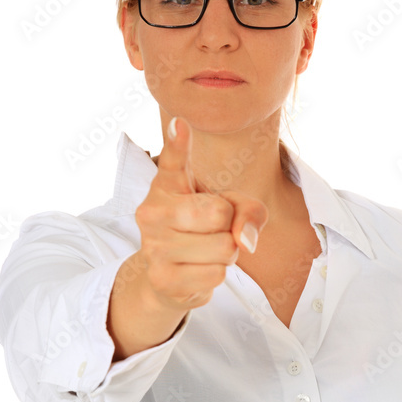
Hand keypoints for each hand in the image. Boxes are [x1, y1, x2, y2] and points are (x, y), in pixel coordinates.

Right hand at [135, 115, 267, 310]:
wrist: (169, 276)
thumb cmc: (202, 231)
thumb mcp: (231, 209)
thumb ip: (249, 211)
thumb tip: (245, 240)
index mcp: (167, 184)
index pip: (173, 161)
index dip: (178, 143)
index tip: (180, 123)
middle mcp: (152, 211)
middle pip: (220, 213)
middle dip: (229, 226)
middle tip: (211, 230)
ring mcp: (154, 246)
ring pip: (225, 248)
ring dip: (226, 255)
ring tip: (205, 252)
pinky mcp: (163, 278)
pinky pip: (217, 275)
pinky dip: (217, 275)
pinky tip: (198, 271)